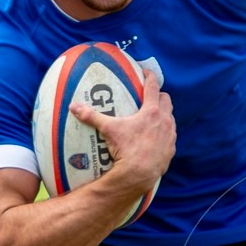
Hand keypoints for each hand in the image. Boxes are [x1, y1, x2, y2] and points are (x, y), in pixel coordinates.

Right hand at [70, 69, 175, 187]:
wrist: (139, 173)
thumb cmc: (125, 150)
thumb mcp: (108, 130)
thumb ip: (92, 117)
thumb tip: (74, 107)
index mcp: (151, 112)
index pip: (153, 87)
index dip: (150, 76)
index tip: (146, 72)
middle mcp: (165, 121)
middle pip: (166, 100)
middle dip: (159, 96)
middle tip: (150, 97)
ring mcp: (170, 135)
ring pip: (170, 118)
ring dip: (164, 115)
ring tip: (153, 117)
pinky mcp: (171, 149)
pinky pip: (170, 136)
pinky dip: (164, 133)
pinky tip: (155, 138)